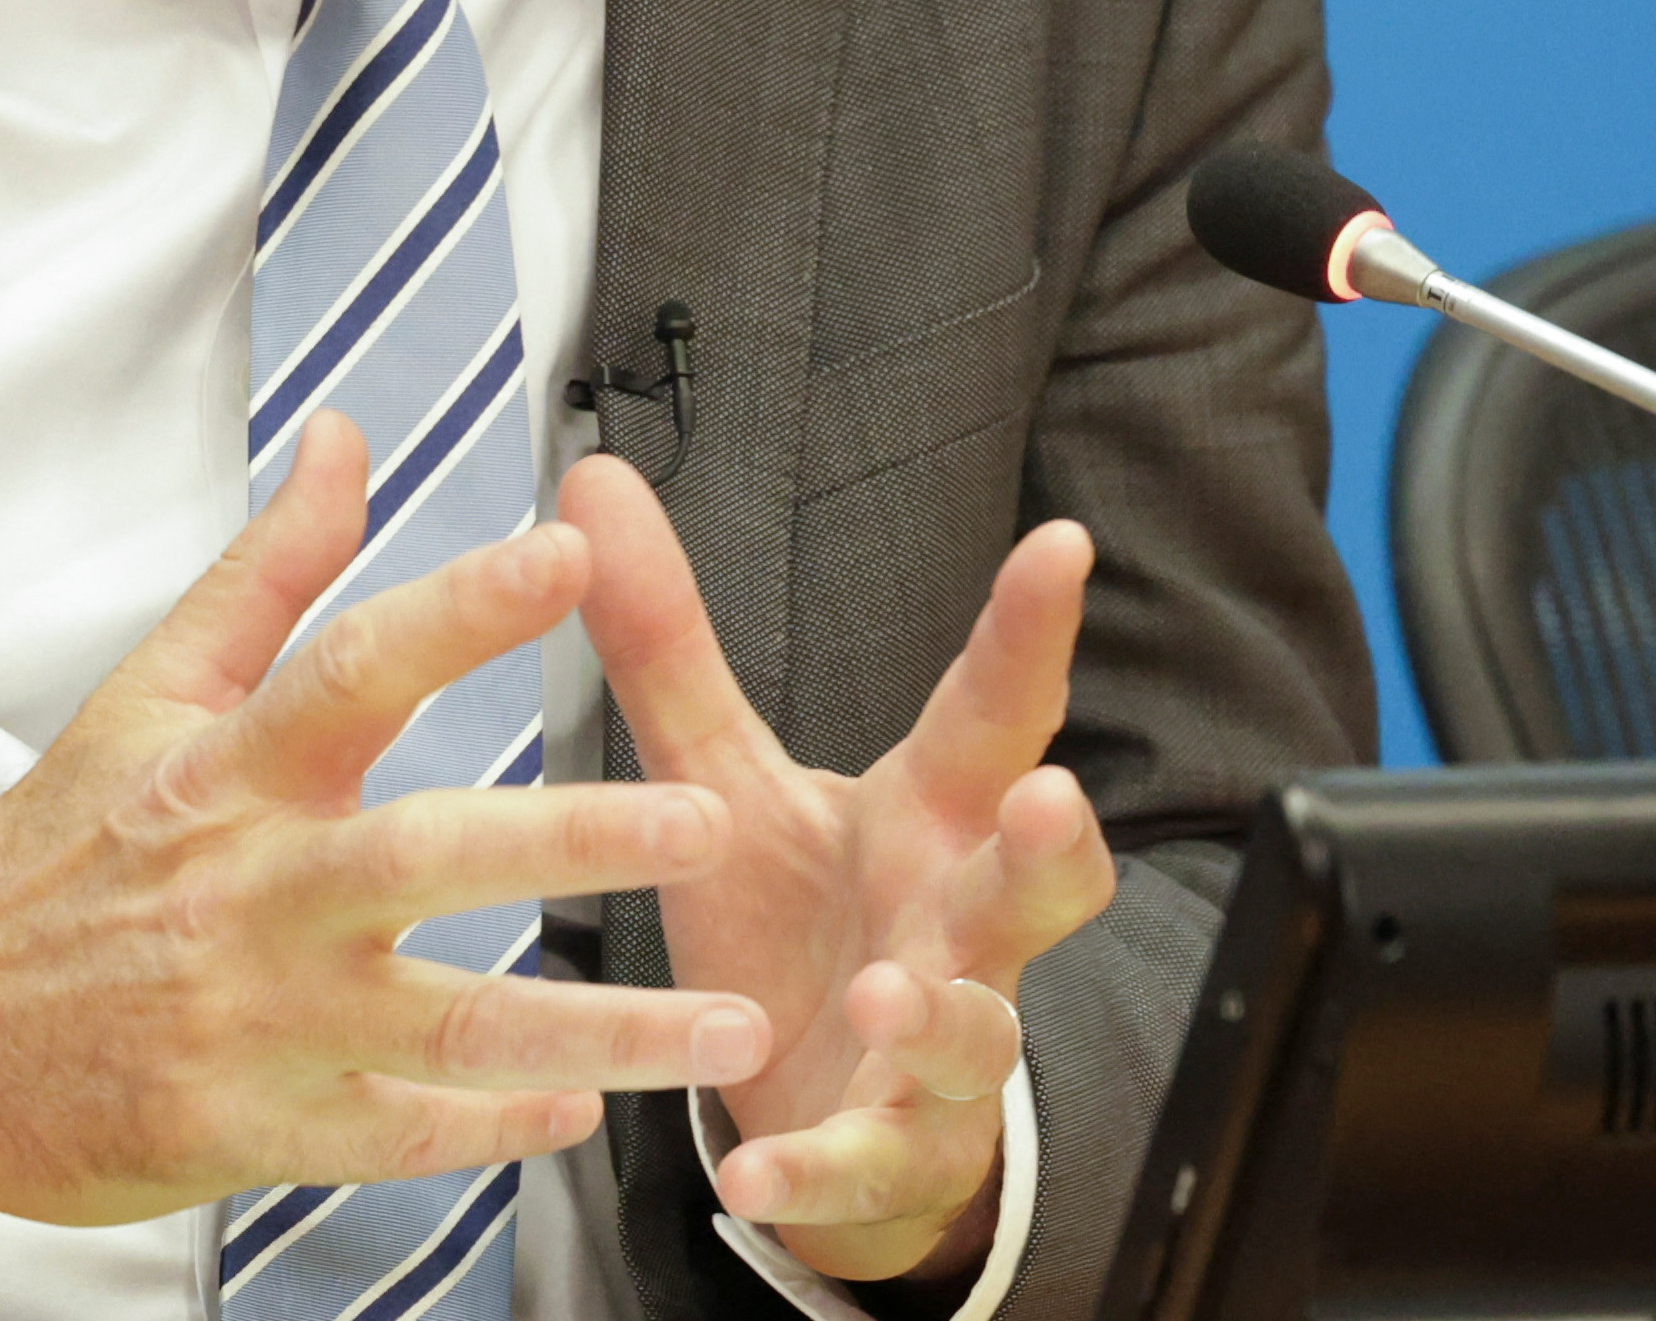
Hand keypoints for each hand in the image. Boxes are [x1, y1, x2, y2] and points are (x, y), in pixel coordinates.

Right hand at [0, 412, 774, 1236]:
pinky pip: (400, 1135)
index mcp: (225, 770)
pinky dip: (497, 1129)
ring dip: (602, 1030)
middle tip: (703, 820)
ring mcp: (256, 1018)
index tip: (567, 555)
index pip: (355, 665)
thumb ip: (270, 571)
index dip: (463, 606)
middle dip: (578, 838)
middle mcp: (252, 889)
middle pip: (428, 852)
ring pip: (451, 1025)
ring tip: (727, 1025)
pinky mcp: (251, 1127)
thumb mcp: (146, 693)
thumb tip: (344, 444)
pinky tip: (579, 1113)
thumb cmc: (45, 861)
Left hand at [559, 457, 1121, 1289]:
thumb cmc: (799, 923)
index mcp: (928, 821)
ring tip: (886, 990)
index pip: (992, 715)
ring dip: (940, 1013)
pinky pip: (865, 1163)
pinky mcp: (890, 1153)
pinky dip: (813, 1171)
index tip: (1061, 542)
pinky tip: (755, 1177)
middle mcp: (956, 927)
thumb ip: (669, 644)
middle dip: (1056, 846)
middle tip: (1054, 801)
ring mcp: (938, 1050)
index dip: (1029, 633)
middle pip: (1036, 883)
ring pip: (975, 1032)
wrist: (818, 1104)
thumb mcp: (727, 779)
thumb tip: (594, 478)